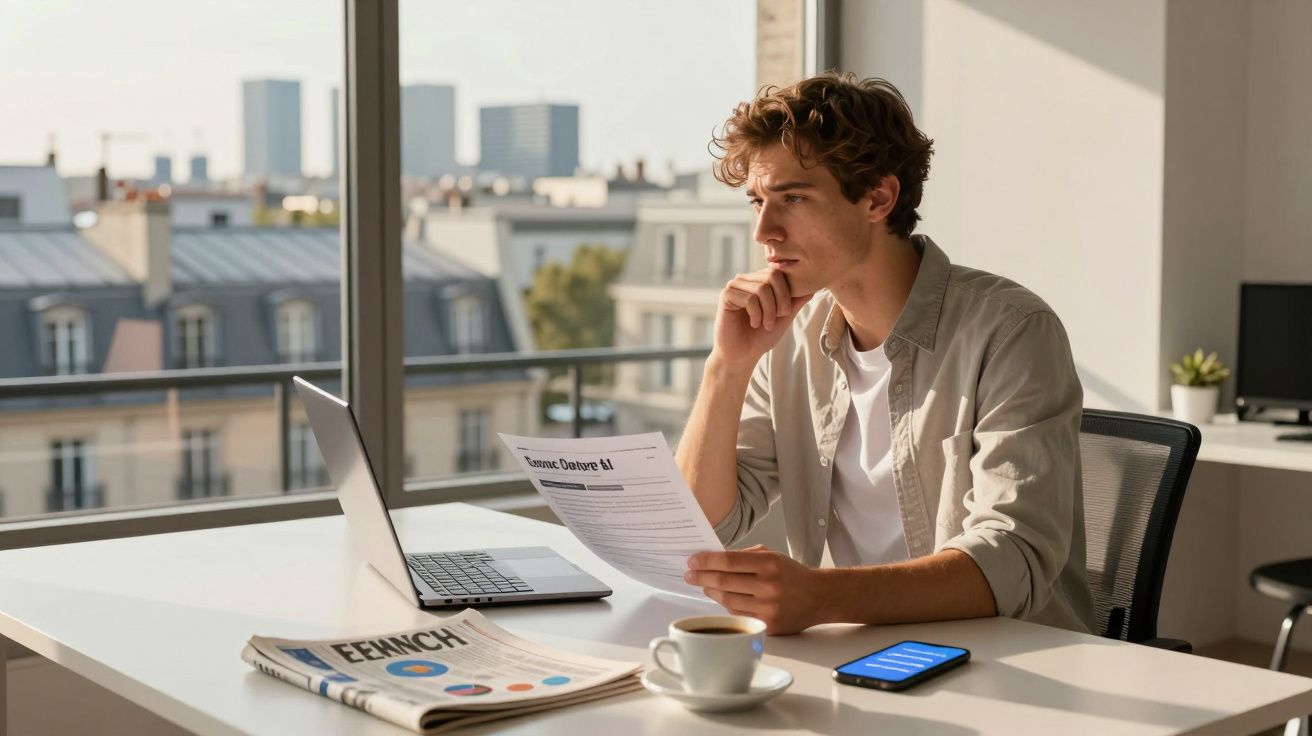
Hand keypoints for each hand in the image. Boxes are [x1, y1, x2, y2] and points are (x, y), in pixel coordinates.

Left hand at [685, 545, 829, 634]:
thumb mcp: (772, 555)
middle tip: (689, 574)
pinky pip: (737, 614)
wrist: (819, 597)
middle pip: (723, 582)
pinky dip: (726, 605)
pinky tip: (721, 598)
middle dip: (701, 577)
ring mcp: (768, 608)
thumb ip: (744, 556)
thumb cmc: (791, 574)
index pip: (729, 561)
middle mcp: (769, 586)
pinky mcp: (768, 626)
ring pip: (727, 600)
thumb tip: (712, 559)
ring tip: (704, 585)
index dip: (706, 561)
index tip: (692, 561)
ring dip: (710, 592)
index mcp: (769, 564)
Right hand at [712, 269, 812, 370]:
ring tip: (765, 325)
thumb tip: (813, 287)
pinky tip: (754, 324)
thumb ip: (796, 302)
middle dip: (780, 300)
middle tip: (778, 318)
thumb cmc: (761, 337)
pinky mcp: (726, 295)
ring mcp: (735, 286)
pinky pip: (749, 299)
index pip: (779, 273)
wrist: (742, 355)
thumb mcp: (784, 317)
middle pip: (771, 276)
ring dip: (769, 311)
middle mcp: (746, 279)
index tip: (785, 313)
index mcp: (759, 281)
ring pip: (761, 288)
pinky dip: (756, 314)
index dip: (787, 292)